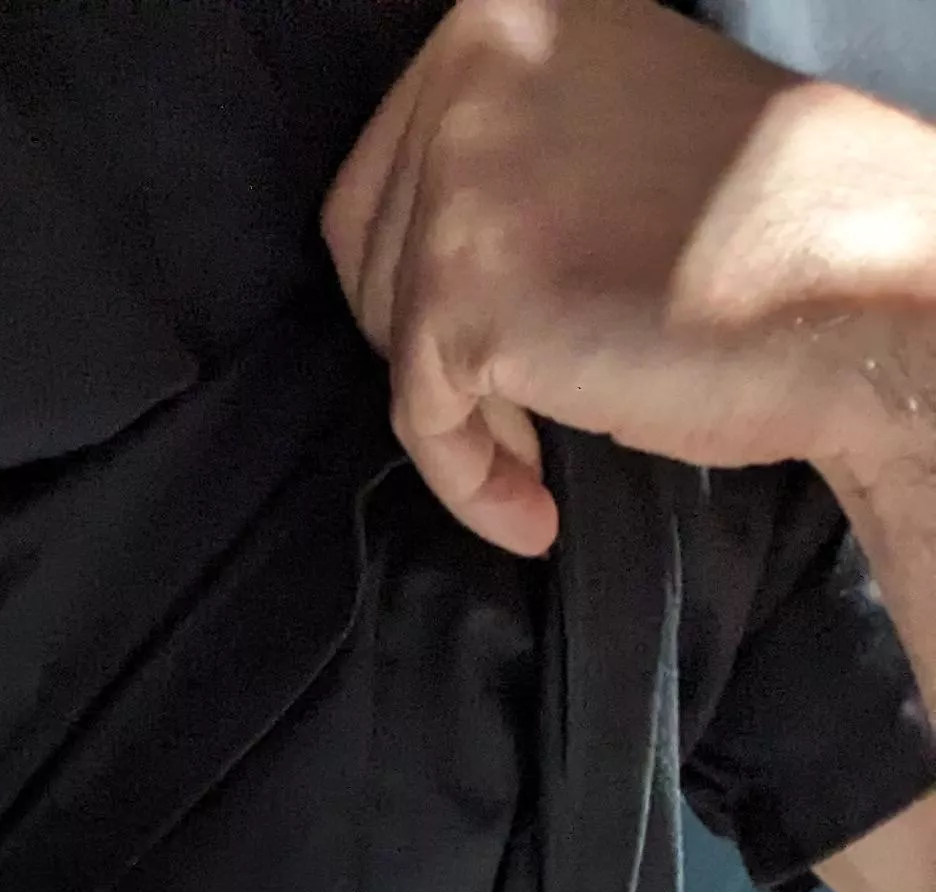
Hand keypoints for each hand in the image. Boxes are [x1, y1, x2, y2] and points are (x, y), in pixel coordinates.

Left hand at [322, 0, 935, 555]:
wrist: (857, 288)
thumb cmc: (768, 225)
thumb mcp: (617, 123)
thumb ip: (520, 150)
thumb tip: (433, 239)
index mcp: (510, 9)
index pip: (390, 164)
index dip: (422, 273)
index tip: (487, 334)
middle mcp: (473, 66)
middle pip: (367, 250)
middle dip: (431, 343)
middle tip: (514, 402)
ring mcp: (461, 178)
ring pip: (392, 335)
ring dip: (463, 415)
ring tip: (540, 460)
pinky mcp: (465, 294)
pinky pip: (421, 418)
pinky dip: (468, 479)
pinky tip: (534, 508)